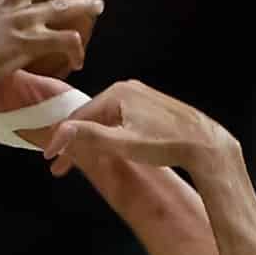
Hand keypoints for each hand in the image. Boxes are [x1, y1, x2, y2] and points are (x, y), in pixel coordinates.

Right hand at [42, 80, 238, 176]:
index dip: (62, 139)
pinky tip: (106, 148)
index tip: (51, 160)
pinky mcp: (150, 105)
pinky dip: (108, 133)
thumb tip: (59, 133)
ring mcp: (140, 95)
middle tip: (62, 166)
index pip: (79, 116)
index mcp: (117, 92)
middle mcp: (127, 88)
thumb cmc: (166, 144)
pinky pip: (120, 118)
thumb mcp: (122, 143)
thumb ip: (90, 136)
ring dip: (91, 138)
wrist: (204, 144)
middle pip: (91, 116)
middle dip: (75, 141)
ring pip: (105, 118)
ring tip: (80, 160)